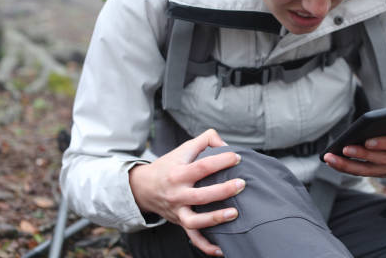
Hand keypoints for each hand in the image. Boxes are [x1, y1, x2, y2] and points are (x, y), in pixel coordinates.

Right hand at [129, 129, 244, 255]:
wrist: (143, 187)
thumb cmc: (170, 166)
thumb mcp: (184, 148)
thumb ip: (205, 139)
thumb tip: (225, 143)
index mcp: (178, 173)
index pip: (202, 167)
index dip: (221, 160)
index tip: (237, 157)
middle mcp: (177, 194)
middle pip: (201, 195)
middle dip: (223, 190)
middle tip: (242, 184)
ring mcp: (178, 211)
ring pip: (195, 220)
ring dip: (215, 218)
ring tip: (235, 213)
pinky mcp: (180, 222)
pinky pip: (193, 237)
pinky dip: (206, 246)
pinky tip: (221, 249)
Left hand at [323, 125, 385, 176]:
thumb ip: (383, 124)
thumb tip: (361, 128)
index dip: (383, 143)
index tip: (367, 141)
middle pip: (381, 159)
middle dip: (361, 155)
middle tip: (344, 149)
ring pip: (370, 170)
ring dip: (348, 165)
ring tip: (331, 158)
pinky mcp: (383, 174)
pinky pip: (364, 173)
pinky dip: (348, 168)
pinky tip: (334, 162)